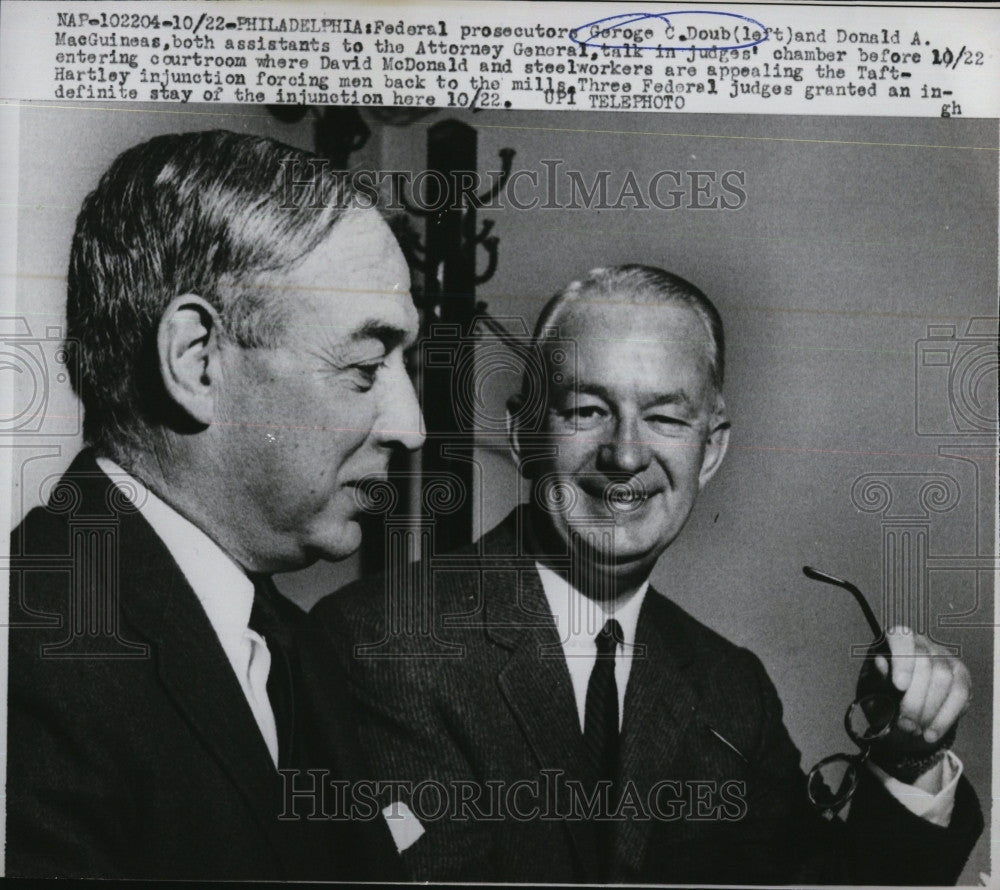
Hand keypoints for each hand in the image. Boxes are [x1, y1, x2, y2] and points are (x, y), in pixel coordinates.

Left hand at [869, 625, 970, 748]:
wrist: (899, 719)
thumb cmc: (879, 699)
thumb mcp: (870, 691)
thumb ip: (875, 679)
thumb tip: (880, 661)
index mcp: (892, 640)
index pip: (900, 637)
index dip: (902, 660)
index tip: (899, 687)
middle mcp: (920, 642)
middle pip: (924, 662)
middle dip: (914, 698)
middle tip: (904, 724)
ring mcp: (943, 656)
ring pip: (943, 678)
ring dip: (929, 710)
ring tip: (914, 730)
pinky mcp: (960, 675)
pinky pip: (960, 693)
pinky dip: (945, 717)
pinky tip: (931, 733)